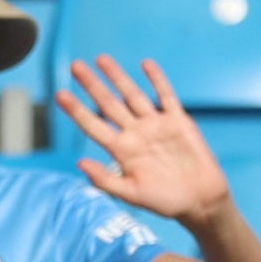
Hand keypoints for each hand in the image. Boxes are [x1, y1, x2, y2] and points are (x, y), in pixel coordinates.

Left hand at [59, 54, 230, 223]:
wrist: (200, 201)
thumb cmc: (165, 201)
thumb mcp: (132, 195)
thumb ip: (105, 180)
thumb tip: (80, 164)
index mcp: (122, 150)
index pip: (93, 126)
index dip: (77, 110)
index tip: (60, 95)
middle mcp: (135, 134)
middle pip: (109, 104)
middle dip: (93, 85)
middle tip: (75, 66)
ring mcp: (156, 125)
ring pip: (132, 95)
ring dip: (118, 77)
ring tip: (101, 59)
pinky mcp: (178, 121)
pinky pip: (166, 96)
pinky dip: (157, 80)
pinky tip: (145, 65)